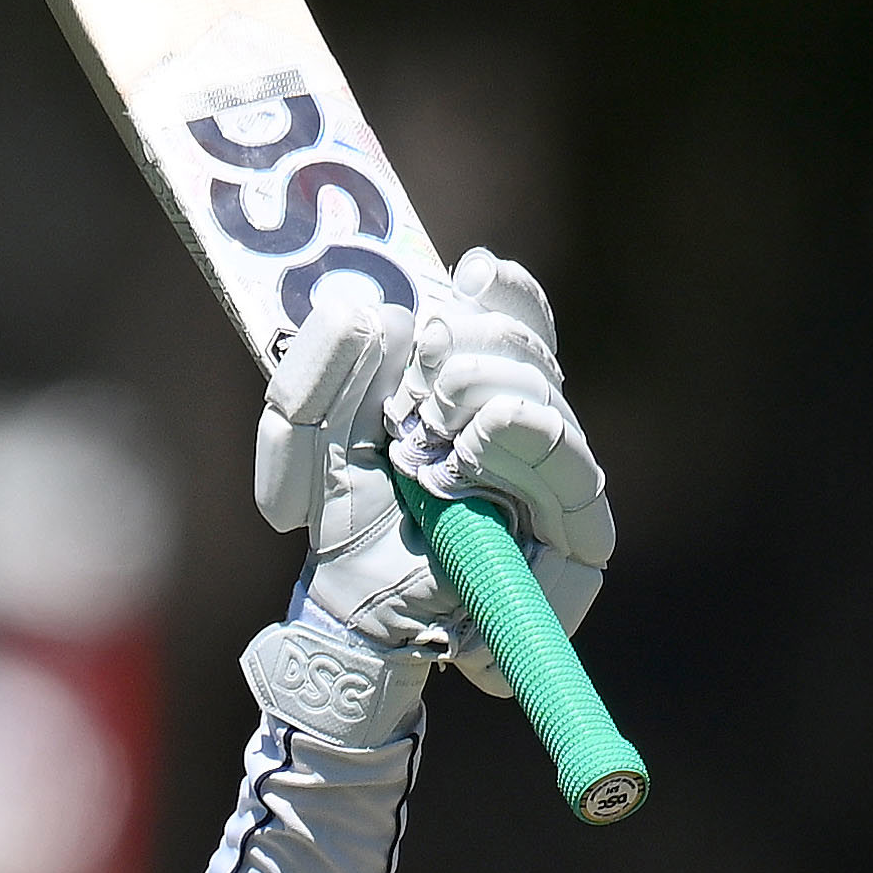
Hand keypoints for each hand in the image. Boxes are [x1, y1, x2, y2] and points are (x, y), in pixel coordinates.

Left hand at [256, 249, 608, 696]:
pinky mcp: (569, 530)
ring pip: (547, 399)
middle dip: (479, 345)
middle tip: (425, 368)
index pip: (514, 321)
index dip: (504, 293)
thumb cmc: (338, 513)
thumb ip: (317, 370)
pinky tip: (472, 441)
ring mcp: (550, 475)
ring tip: (430, 420)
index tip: (475, 271)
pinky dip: (519, 438)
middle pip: (533, 353)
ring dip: (489, 392)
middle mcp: (520, 422)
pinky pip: (569, 469)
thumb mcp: (304, 434)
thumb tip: (375, 313)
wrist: (351, 601)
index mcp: (471, 387)